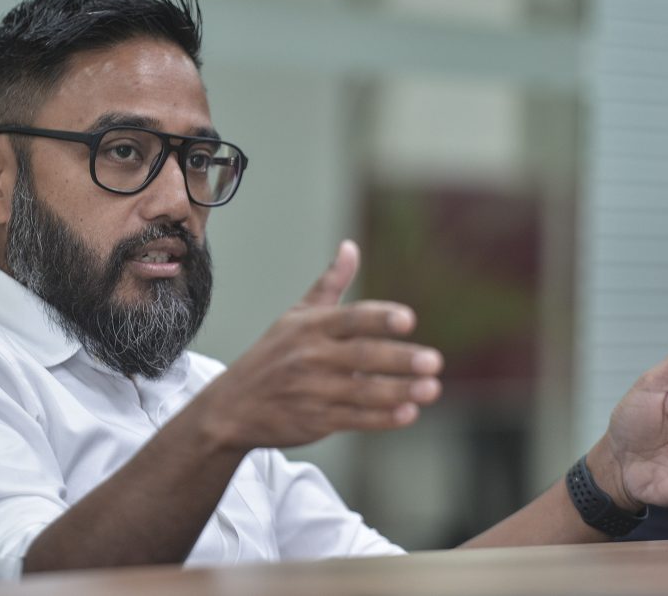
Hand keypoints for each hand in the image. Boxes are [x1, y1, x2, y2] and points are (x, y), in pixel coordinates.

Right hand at [197, 240, 443, 449]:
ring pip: (362, 392)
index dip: (378, 319)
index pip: (349, 319)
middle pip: (361, 357)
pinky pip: (354, 420)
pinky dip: (382, 418)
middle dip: (399, 359)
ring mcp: (312, 391)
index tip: (408, 320)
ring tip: (431, 389)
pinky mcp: (315, 421)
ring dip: (399, 391)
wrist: (233, 407)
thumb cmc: (273, 355)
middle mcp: (311, 357)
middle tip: (434, 360)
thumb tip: (351, 246)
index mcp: (310, 327)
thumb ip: (329, 284)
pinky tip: (408, 413)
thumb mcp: (296, 317)